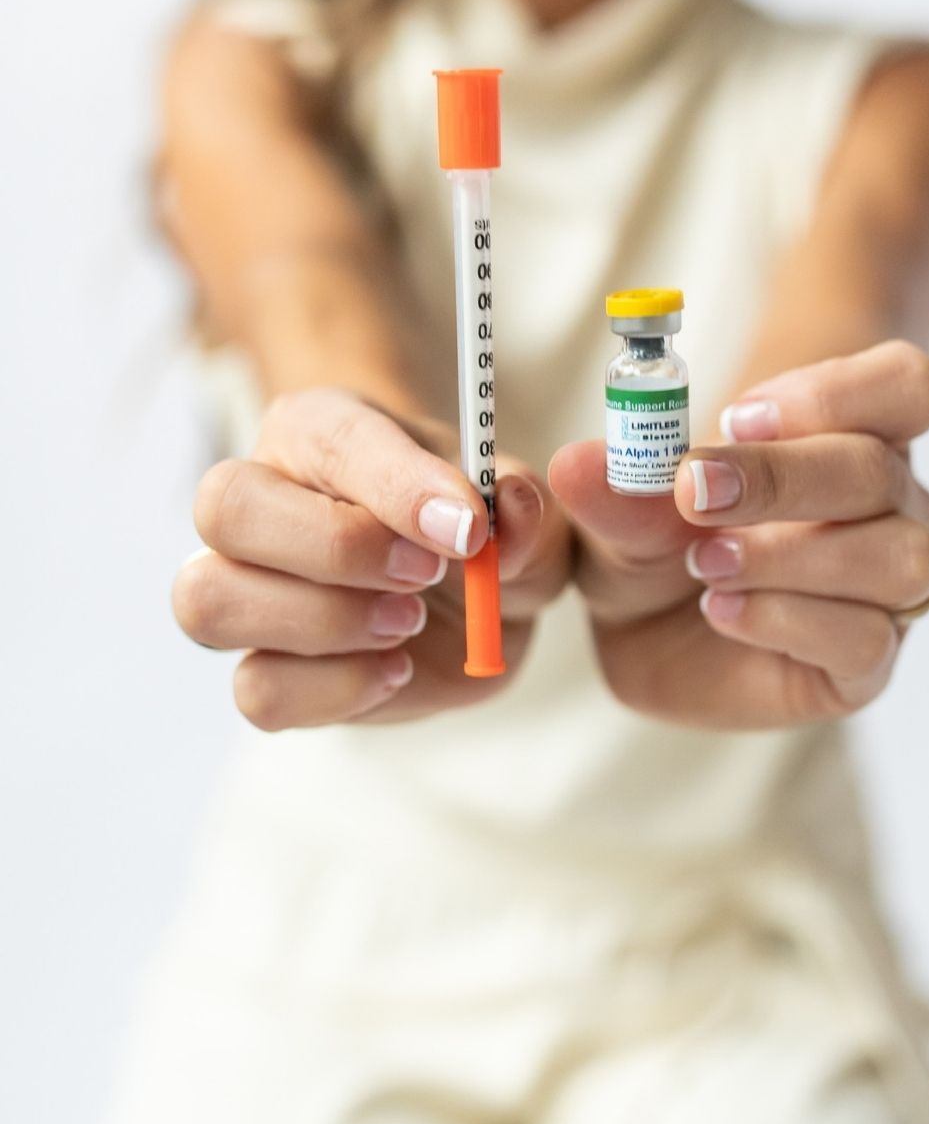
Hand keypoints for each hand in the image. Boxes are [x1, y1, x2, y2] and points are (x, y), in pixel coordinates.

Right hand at [173, 387, 570, 728]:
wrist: (478, 599)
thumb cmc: (484, 530)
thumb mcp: (523, 512)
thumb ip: (520, 505)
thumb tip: (505, 508)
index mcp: (321, 432)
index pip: (329, 437)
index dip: (397, 485)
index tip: (470, 526)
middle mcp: (264, 501)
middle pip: (225, 507)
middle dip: (335, 550)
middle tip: (425, 576)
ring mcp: (250, 590)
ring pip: (210, 601)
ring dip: (323, 624)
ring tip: (407, 624)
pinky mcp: (268, 670)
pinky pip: (257, 691)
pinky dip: (334, 691)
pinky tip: (395, 670)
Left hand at [548, 342, 928, 728]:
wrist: (644, 636)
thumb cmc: (654, 545)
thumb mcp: (622, 511)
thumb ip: (618, 488)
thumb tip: (579, 464)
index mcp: (847, 435)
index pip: (907, 387)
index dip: (838, 392)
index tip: (740, 415)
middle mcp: (885, 505)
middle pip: (881, 470)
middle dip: (782, 478)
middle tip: (696, 493)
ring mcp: (883, 585)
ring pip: (896, 557)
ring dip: (791, 557)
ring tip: (707, 565)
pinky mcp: (865, 663)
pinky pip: (868, 639)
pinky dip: (789, 620)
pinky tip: (723, 610)